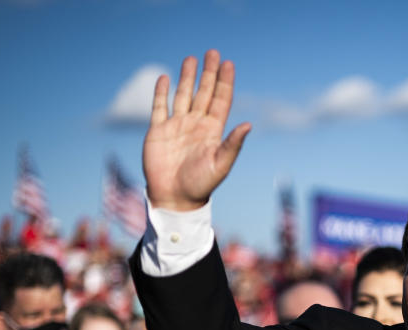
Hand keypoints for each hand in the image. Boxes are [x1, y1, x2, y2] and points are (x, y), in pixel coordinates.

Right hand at [143, 50, 251, 210]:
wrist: (174, 198)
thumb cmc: (200, 185)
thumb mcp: (220, 164)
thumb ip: (233, 144)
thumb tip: (249, 124)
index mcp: (212, 131)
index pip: (221, 100)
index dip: (225, 82)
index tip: (228, 63)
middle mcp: (196, 125)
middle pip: (203, 93)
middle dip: (208, 73)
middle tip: (212, 52)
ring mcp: (177, 126)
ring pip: (183, 96)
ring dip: (187, 77)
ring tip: (191, 59)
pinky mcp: (158, 131)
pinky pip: (160, 107)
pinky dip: (162, 92)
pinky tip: (165, 78)